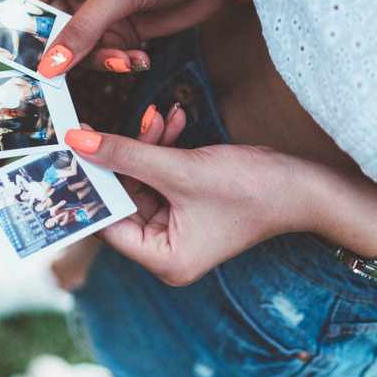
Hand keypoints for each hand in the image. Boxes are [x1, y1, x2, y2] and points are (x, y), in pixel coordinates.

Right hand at [17, 0, 245, 76]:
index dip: (17, 28)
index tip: (14, 60)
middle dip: (63, 55)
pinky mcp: (125, 31)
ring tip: (124, 60)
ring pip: (80, 51)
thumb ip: (82, 30)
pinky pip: (107, 57)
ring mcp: (102, 14)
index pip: (27, 0)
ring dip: (99, 62)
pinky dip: (120, 63)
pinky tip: (140, 59)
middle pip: (50, 33)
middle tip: (66, 79)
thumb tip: (48, 65)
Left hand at [67, 119, 323, 286]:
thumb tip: (76, 141)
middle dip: (122, 157)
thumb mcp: (181, 168)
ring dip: (146, 145)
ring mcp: (176, 226)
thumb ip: (126, 154)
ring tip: (159, 118)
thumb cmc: (252, 188)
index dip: (89, 185)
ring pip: (139, 179)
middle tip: (112, 122)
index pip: (106, 222)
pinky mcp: (186, 204)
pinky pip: (159, 174)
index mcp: (162, 258)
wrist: (306, 184)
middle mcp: (165, 249)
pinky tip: (173, 120)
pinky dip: (163, 148)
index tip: (71, 149)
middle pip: (120, 198)